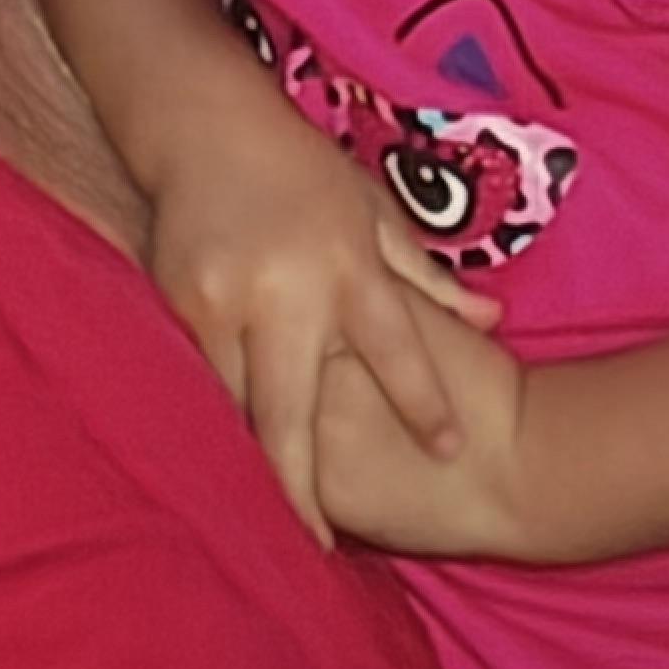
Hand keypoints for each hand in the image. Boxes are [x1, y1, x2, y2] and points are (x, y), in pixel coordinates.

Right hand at [149, 104, 498, 548]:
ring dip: (250, 463)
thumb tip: (494, 322)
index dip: (423, 403)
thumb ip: (426, 276)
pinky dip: (216, 420)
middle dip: (299, 486)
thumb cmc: (300, 171)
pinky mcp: (174, 302)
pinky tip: (222, 460)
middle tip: (316, 546)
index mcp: (346, 264)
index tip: (449, 453)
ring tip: (266, 521)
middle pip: (291, 410)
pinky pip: (198, 379)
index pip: (394, 347)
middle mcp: (283, 289)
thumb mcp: (372, 211)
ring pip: (234, 406)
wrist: (203, 123)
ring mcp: (220, 300)